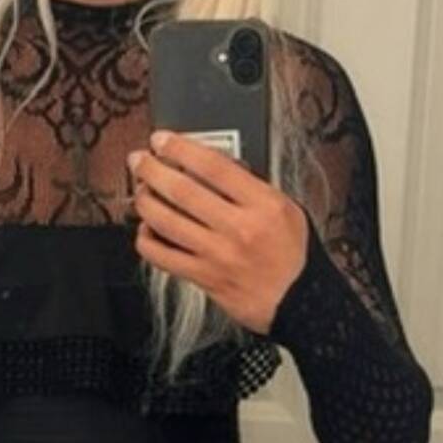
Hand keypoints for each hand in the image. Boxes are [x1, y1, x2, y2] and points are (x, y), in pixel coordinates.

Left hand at [127, 130, 308, 334]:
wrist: (304, 302)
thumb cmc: (296, 256)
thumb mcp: (287, 208)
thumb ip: (251, 185)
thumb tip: (214, 162)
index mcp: (263, 205)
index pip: (213, 166)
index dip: (180, 148)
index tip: (162, 140)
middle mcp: (239, 229)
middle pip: (182, 190)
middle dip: (152, 169)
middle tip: (138, 159)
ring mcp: (219, 255)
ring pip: (166, 221)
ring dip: (144, 201)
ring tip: (140, 190)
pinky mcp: (205, 279)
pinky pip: (163, 257)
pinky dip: (146, 241)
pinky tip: (146, 230)